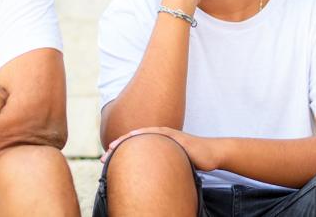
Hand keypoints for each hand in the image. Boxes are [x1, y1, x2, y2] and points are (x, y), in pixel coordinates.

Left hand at [102, 127, 220, 171]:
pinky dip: (144, 134)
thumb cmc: (195, 159)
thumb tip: (155, 181)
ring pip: (141, 136)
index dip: (121, 150)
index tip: (107, 158)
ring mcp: (168, 135)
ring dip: (125, 141)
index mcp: (159, 143)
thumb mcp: (176, 162)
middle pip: (134, 141)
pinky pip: (157, 134)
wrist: (213, 153)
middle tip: (103, 157)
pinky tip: (133, 137)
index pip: (136, 146)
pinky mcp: (176, 137)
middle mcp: (161, 137)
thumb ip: (165, 167)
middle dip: (118, 147)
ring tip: (111, 149)